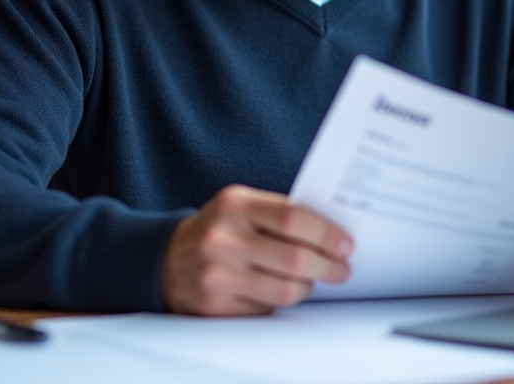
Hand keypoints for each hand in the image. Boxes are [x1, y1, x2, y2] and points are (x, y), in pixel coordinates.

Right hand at [161, 184, 352, 314]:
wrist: (167, 258)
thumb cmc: (217, 229)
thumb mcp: (241, 206)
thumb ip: (279, 213)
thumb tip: (331, 233)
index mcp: (235, 204)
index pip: (293, 219)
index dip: (326, 234)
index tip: (345, 244)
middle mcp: (222, 238)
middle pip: (294, 259)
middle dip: (328, 267)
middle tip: (341, 269)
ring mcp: (216, 274)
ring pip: (285, 291)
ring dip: (307, 287)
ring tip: (311, 280)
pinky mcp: (214, 305)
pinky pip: (266, 310)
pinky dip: (281, 302)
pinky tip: (282, 290)